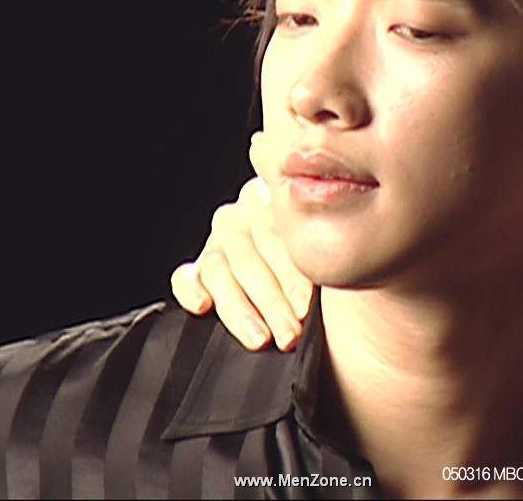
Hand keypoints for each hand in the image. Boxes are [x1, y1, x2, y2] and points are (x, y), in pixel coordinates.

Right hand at [170, 131, 313, 350]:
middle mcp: (245, 214)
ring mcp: (220, 242)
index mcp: (278, 199)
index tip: (308, 307)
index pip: (274, 232)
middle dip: (270, 299)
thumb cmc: (334, 270)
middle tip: (291, 332)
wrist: (335, 303)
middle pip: (247, 254)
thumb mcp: (331, 250)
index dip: (291, 273)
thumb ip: (315, 226)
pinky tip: (203, 305)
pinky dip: (192, 289)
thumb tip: (284, 184)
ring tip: (261, 338)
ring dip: (239, 307)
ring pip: (219, 268)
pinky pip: (186, 276)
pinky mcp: (199, 270)